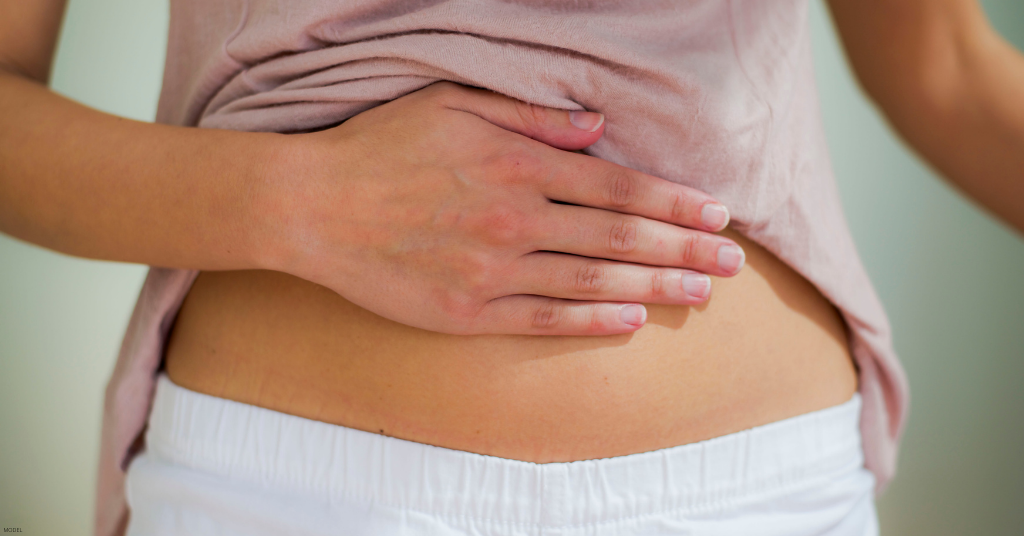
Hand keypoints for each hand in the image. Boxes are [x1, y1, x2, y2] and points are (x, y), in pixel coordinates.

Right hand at [262, 82, 744, 335]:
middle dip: (684, 250)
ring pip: (593, 282)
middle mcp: (516, 219)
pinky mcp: (468, 312)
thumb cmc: (381, 147)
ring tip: (699, 295)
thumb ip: (533, 117)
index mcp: (518, 164)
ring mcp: (493, 271)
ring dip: (654, 289)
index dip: (674, 203)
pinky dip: (591, 322)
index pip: (618, 188)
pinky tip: (630, 323)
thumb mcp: (455, 104)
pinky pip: (543, 320)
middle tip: (732, 265)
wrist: (312, 206)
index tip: (716, 215)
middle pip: (619, 239)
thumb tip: (598, 129)